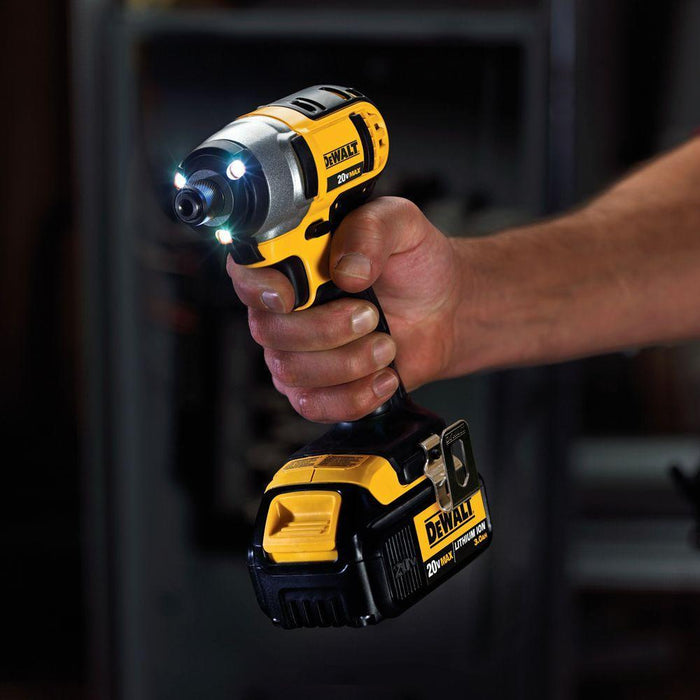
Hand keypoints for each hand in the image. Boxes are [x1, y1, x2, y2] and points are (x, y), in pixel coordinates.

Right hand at [226, 197, 462, 422]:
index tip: (288, 295)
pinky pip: (314, 405)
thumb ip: (371, 230)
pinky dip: (355, 396)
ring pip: (290, 371)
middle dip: (323, 329)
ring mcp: (300, 351)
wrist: (445, 311)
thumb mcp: (401, 225)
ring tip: (386, 344)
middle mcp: (288, 308)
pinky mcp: (319, 388)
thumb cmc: (414, 266)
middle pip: (267, 330)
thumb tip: (346, 268)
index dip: (256, 286)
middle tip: (369, 315)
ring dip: (347, 362)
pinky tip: (384, 376)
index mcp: (294, 261)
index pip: (247, 272)